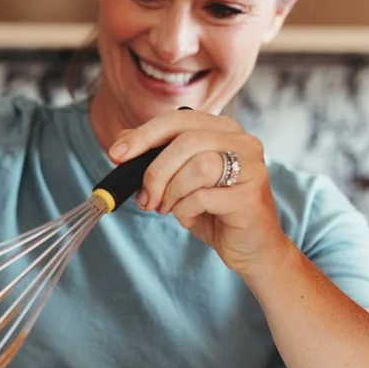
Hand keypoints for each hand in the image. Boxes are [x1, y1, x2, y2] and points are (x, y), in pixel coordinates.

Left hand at [108, 110, 288, 275]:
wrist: (251, 248)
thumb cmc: (214, 212)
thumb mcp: (180, 181)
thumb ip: (156, 158)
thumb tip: (120, 144)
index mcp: (223, 130)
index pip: (178, 119)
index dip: (144, 135)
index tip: (117, 155)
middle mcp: (242, 141)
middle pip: (186, 140)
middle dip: (155, 171)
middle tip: (145, 197)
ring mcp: (251, 166)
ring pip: (197, 166)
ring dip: (172, 192)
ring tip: (169, 208)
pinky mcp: (250, 195)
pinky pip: (204, 196)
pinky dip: (186, 210)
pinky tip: (190, 218)